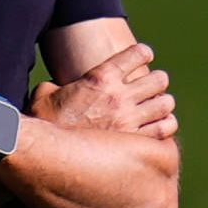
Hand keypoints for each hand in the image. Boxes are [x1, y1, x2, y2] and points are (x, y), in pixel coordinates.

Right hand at [34, 39, 175, 139]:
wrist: (44, 153)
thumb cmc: (41, 124)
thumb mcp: (43, 95)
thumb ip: (55, 86)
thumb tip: (54, 88)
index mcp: (100, 78)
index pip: (138, 54)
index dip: (143, 54)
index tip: (142, 58)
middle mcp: (119, 96)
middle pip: (159, 79)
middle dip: (157, 82)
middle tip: (151, 88)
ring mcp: (129, 120)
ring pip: (165, 103)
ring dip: (163, 104)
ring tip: (156, 108)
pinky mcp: (133, 142)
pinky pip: (164, 129)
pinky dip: (165, 126)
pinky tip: (158, 127)